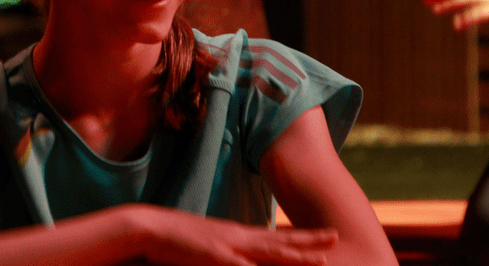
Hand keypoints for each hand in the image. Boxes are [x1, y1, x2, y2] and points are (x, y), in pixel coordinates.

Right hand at [135, 205, 335, 265]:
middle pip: (281, 240)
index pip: (277, 236)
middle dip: (310, 242)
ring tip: (322, 261)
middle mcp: (239, 237)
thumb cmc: (178, 241)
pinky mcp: (215, 256)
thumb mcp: (208, 247)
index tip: (325, 238)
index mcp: (238, 235)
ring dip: (296, 257)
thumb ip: (228, 254)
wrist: (151, 227)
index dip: (302, 238)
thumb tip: (242, 260)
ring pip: (270, 253)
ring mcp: (229, 247)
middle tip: (337, 237)